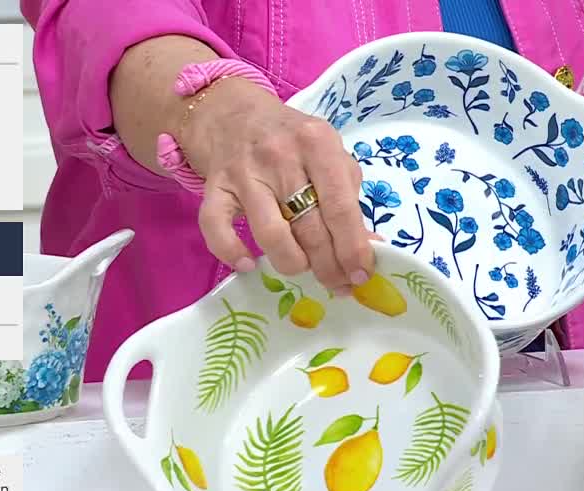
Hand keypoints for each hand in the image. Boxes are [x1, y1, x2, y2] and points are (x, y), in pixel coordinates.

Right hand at [182, 78, 374, 293]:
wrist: (232, 113)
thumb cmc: (292, 141)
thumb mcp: (329, 156)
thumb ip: (349, 198)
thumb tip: (369, 247)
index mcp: (317, 144)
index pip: (340, 207)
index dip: (353, 248)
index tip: (361, 275)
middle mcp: (280, 156)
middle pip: (309, 227)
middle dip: (327, 266)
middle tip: (337, 284)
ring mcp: (244, 172)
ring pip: (271, 235)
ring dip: (291, 263)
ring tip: (302, 267)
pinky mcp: (214, 187)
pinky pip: (217, 228)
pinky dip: (232, 253)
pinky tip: (248, 265)